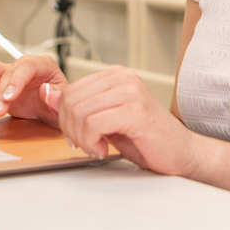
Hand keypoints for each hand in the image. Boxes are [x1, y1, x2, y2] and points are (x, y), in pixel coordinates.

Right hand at [0, 55, 67, 127]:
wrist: (52, 114)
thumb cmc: (59, 106)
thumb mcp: (64, 105)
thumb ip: (58, 96)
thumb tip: (45, 90)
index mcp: (44, 66)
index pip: (27, 67)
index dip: (16, 81)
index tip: (9, 97)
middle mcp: (24, 65)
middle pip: (7, 70)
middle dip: (0, 92)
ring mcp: (8, 72)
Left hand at [52, 66, 199, 175]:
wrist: (181, 153)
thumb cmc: (146, 139)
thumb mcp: (106, 120)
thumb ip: (80, 107)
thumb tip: (49, 94)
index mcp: (116, 75)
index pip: (69, 90)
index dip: (64, 119)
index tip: (77, 136)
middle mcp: (123, 78)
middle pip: (70, 100)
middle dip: (70, 129)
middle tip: (85, 145)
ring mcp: (131, 92)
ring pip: (79, 112)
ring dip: (81, 138)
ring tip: (96, 147)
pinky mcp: (135, 111)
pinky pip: (93, 124)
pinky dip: (91, 142)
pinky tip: (104, 149)